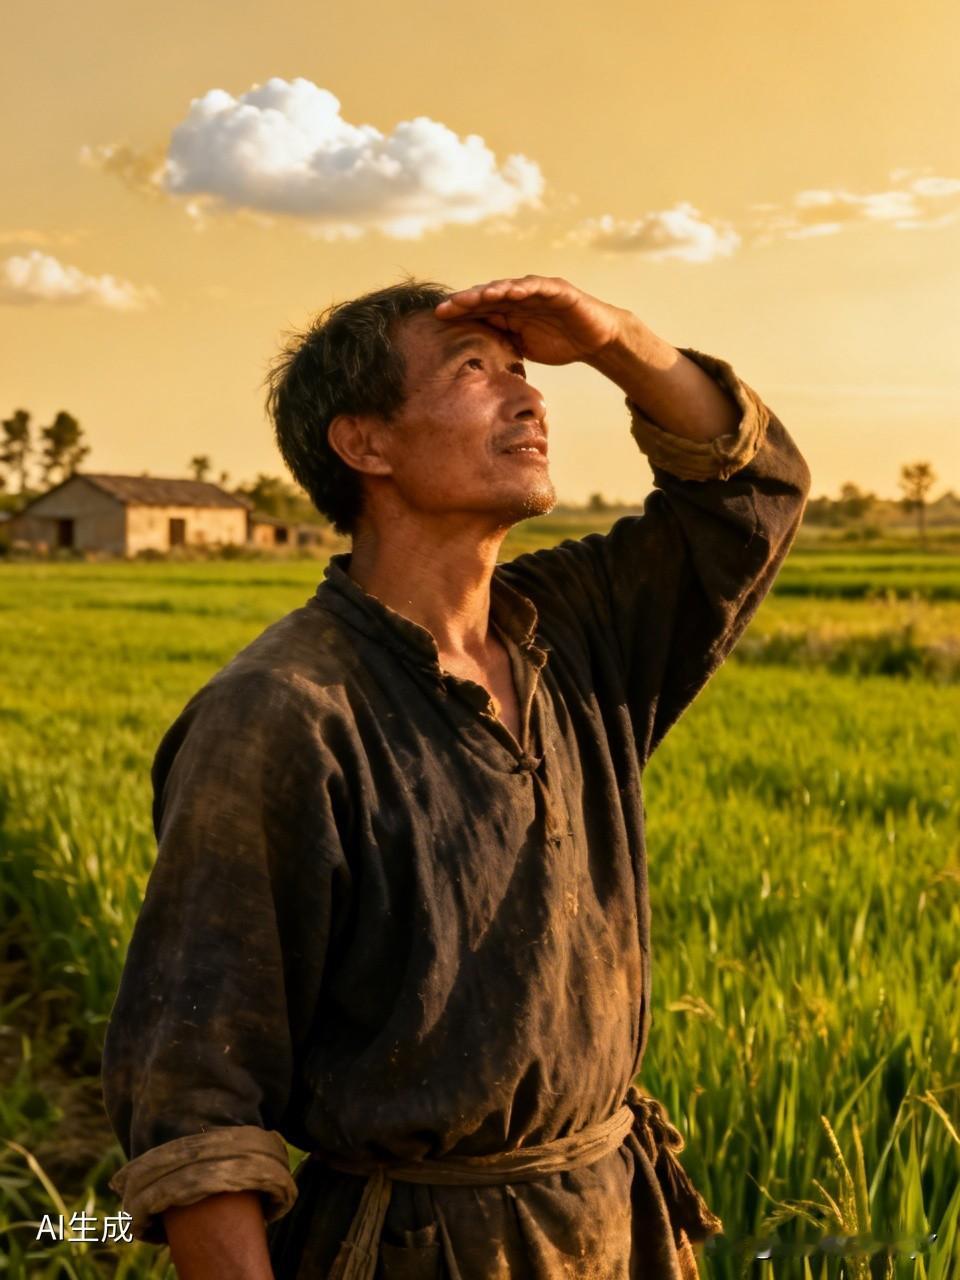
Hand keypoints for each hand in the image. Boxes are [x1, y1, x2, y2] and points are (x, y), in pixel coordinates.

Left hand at [434, 275, 624, 365]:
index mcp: (509, 311)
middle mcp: (519, 297)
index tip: (437, 319)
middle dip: (466, 301)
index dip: (460, 312)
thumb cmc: (560, 343)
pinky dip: (524, 287)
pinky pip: (538, 287)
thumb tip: (475, 357)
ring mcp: (537, 290)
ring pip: (508, 288)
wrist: (595, 340)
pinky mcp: (557, 290)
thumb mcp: (523, 347)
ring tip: (472, 297)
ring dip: (490, 291)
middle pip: (487, 296)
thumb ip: (502, 343)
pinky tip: (509, 291)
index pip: (480, 309)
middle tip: (445, 308)